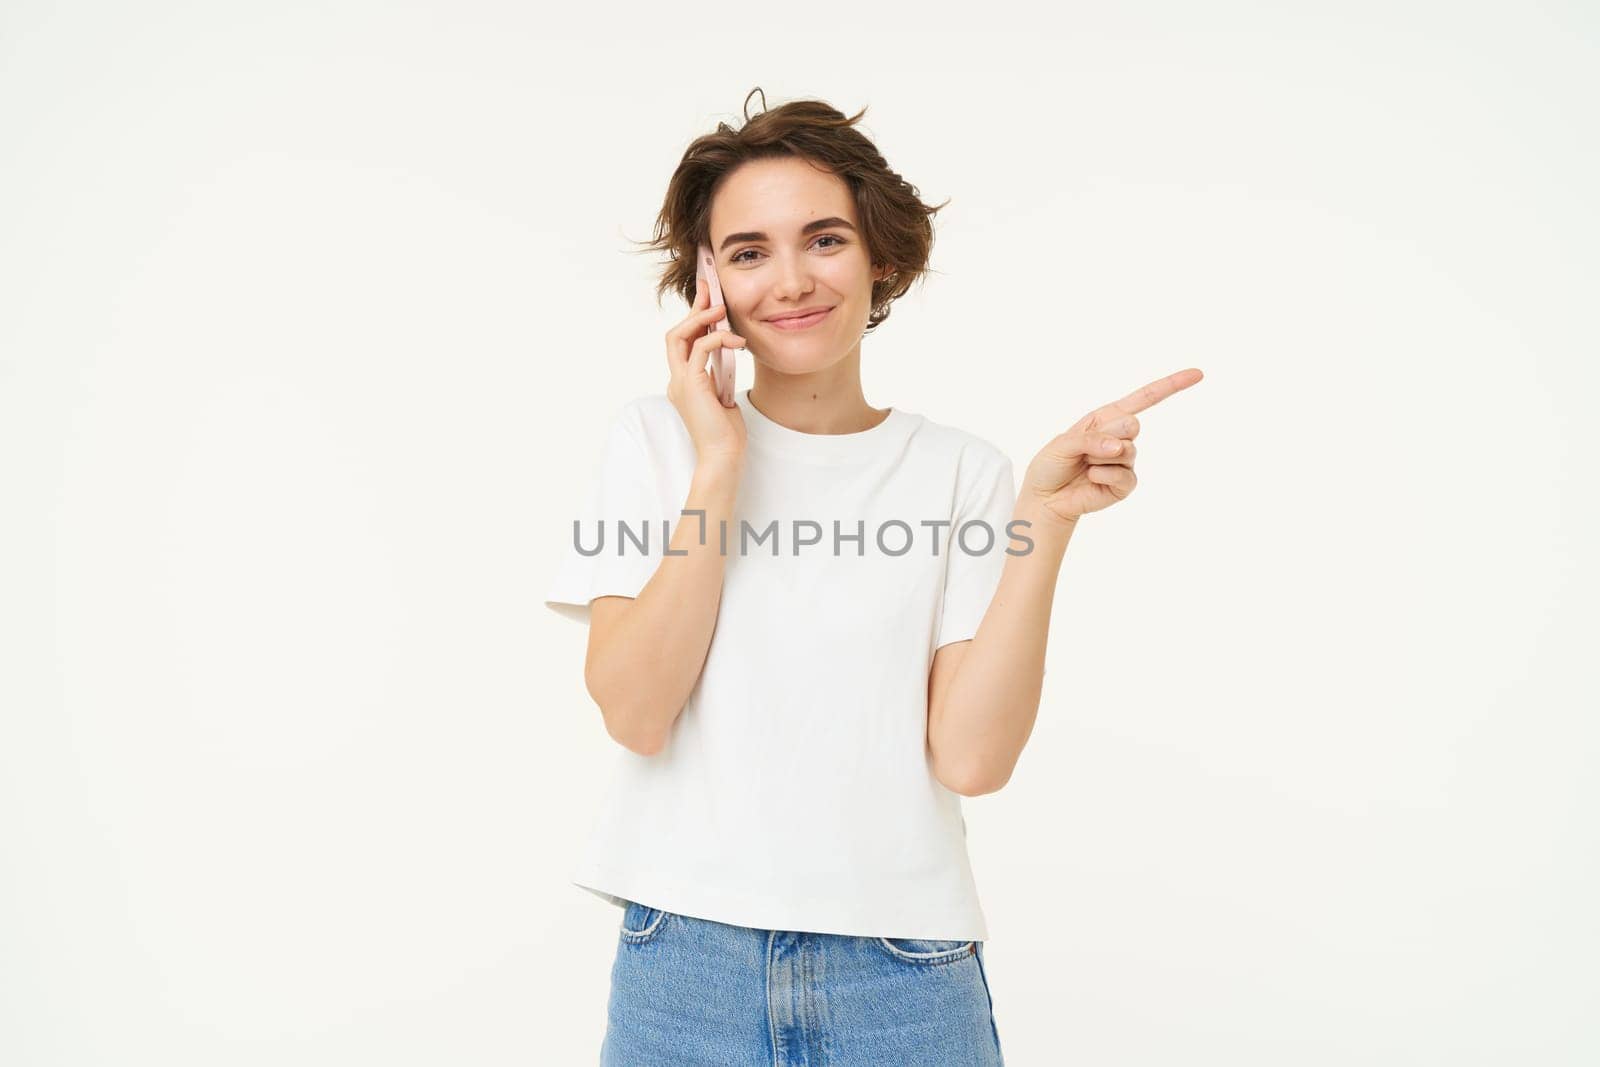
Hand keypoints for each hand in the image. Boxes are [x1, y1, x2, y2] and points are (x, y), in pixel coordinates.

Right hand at [664, 272, 747, 464]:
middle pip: (676, 333)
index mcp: (684, 383)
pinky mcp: (691, 384)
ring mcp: (680, 382)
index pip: (684, 343)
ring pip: (680, 336)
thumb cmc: (727, 434)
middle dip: (693, 308)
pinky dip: (718, 338)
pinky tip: (736, 340)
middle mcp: (677, 380)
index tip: (709, 298)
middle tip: (711, 288)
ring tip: (722, 309)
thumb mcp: (724, 396)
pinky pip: (700, 349)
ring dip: (701, 318)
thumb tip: (727, 350)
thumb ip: (719, 374)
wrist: (723, 457)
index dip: (694, 318)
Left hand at [1022, 368, 1203, 525]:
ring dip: (1099, 458)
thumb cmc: (1052, 465)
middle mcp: (1120, 437)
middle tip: (1086, 450)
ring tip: (1085, 465)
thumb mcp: (1063, 443)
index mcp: (1107, 418)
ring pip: (1127, 451)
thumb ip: (1091, 440)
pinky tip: (1092, 479)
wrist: (1046, 497)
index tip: (1197, 374)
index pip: (1144, 398)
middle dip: (1107, 435)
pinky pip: (1123, 476)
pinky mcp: (1125, 485)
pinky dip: (1103, 476)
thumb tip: (1120, 448)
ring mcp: (1125, 462)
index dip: (1171, 385)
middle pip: (1132, 425)